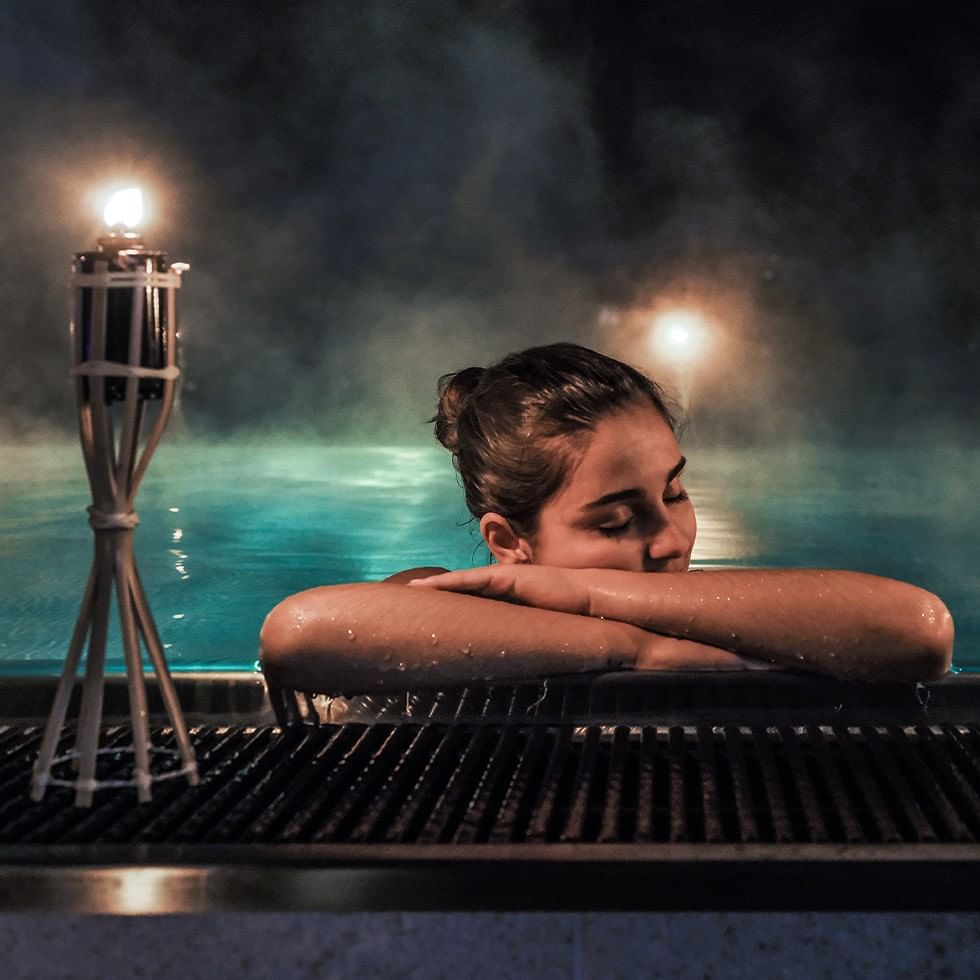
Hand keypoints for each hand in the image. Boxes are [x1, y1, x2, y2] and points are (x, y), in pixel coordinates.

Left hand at [407, 564, 591, 616]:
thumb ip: (515, 628)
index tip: (428, 606)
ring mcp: (502, 576)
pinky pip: (474, 579)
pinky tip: (436, 586)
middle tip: (409, 595)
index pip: (470, 594)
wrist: (583, 596)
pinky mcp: (506, 576)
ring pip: (462, 580)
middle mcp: (500, 581)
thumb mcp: (531, 622)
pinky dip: (453, 581)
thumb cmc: (562, 612)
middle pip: (461, 585)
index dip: (449, 598)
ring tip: (413, 589)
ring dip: (437, 585)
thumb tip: (503, 650)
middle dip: (436, 590)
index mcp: (504, 593)